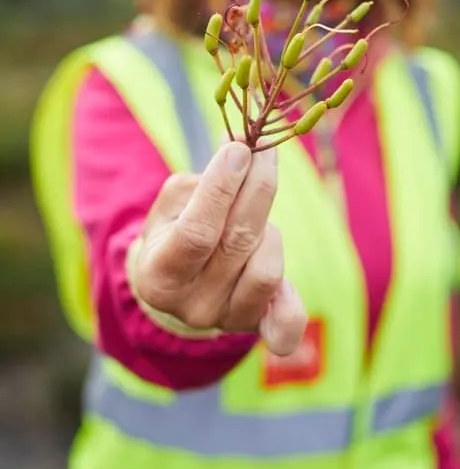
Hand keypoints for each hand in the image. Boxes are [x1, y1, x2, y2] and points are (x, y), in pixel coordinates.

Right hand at [134, 141, 307, 355]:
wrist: (177, 286)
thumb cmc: (174, 231)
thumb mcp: (173, 204)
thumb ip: (203, 178)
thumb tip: (239, 142)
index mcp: (159, 274)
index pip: (197, 231)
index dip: (221, 187)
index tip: (238, 150)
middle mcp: (193, 305)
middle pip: (238, 243)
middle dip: (257, 188)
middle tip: (264, 152)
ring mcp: (226, 320)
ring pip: (266, 269)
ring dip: (267, 230)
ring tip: (253, 216)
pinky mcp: (255, 326)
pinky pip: (285, 322)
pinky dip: (291, 303)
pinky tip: (284, 274)